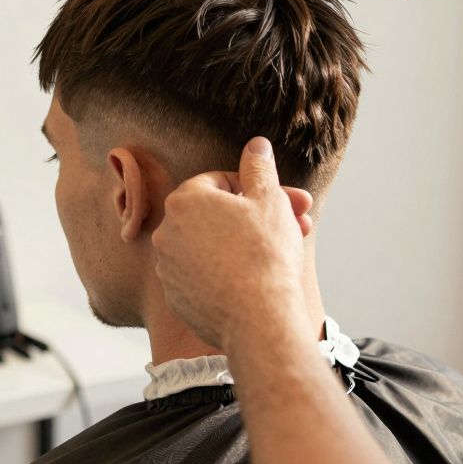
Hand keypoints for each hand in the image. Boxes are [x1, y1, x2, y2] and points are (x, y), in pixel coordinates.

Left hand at [152, 137, 309, 349]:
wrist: (258, 318)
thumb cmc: (264, 253)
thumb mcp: (269, 199)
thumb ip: (259, 168)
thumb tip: (256, 145)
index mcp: (184, 200)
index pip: (220, 182)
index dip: (254, 190)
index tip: (281, 203)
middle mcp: (166, 231)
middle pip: (215, 215)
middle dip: (256, 217)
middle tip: (296, 224)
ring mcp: (168, 267)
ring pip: (210, 246)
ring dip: (242, 244)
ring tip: (280, 254)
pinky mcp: (175, 297)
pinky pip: (203, 275)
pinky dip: (225, 273)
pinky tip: (255, 279)